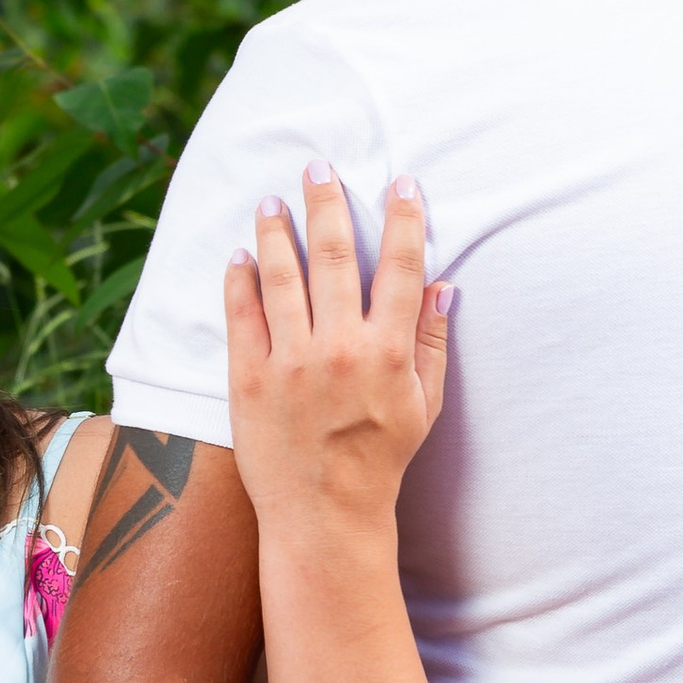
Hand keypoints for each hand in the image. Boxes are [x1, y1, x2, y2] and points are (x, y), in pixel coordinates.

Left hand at [226, 166, 449, 534]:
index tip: (402, 183)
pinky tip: (242, 255)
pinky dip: (240, 279)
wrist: (324, 515)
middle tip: (318, 167)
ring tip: (271, 201)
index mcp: (387, 352)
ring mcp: (289, 362)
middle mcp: (339, 349)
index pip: (399, 267)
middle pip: (333, 256)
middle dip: (327, 204)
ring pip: (281, 276)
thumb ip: (431, 341)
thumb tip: (442, 283)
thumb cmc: (381, 459)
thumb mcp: (424, 404)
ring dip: (276, 231)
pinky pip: (242, 315)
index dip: (403, 219)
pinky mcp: (249, 379)